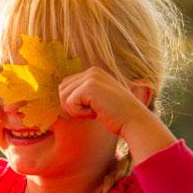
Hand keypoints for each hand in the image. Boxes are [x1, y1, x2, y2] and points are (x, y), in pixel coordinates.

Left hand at [58, 67, 175, 163]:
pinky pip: (69, 103)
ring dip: (76, 110)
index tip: (92, 108)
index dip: (73, 103)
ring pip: (63, 97)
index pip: (66, 86)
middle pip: (62, 90)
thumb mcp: (97, 100)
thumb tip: (59, 96)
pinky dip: (79, 113)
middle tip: (93, 111)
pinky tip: (96, 113)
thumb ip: (81, 95)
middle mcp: (91, 71)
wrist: (134, 121)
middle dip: (72, 106)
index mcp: (93, 73)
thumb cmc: (116, 115)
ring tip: (95, 111)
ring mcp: (91, 77)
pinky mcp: (89, 86)